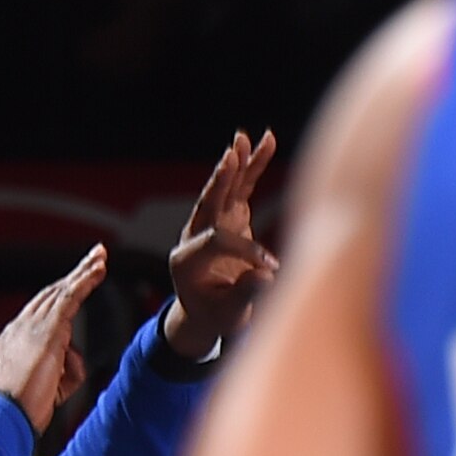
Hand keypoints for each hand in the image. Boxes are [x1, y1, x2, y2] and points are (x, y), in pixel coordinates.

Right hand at [0, 248, 106, 429]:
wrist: (0, 418)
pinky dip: (85, 281)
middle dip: (71, 278)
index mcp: (9, 345)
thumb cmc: (17, 415)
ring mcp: (30, 328)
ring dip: (82, 273)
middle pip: (48, 297)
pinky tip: (98, 268)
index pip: (36, 316)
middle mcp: (17, 330)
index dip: (55, 299)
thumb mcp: (39, 393)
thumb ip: (56, 374)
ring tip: (100, 257)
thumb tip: (70, 361)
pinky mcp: (48, 330)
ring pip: (60, 292)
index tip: (69, 288)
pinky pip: (69, 298)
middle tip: (91, 259)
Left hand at [157, 130, 280, 365]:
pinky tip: (265, 141)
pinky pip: (240, 188)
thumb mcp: (229, 314)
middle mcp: (193, 237)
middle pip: (208, 204)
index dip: (244, 250)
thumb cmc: (217, 317)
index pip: (216, 241)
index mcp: (185, 261)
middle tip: (230, 155)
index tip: (270, 267)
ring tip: (244, 138)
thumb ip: (245, 293)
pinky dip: (252, 166)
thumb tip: (266, 275)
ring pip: (224, 189)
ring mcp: (210, 223)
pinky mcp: (229, 217)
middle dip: (221, 180)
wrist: (209, 315)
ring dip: (236, 164)